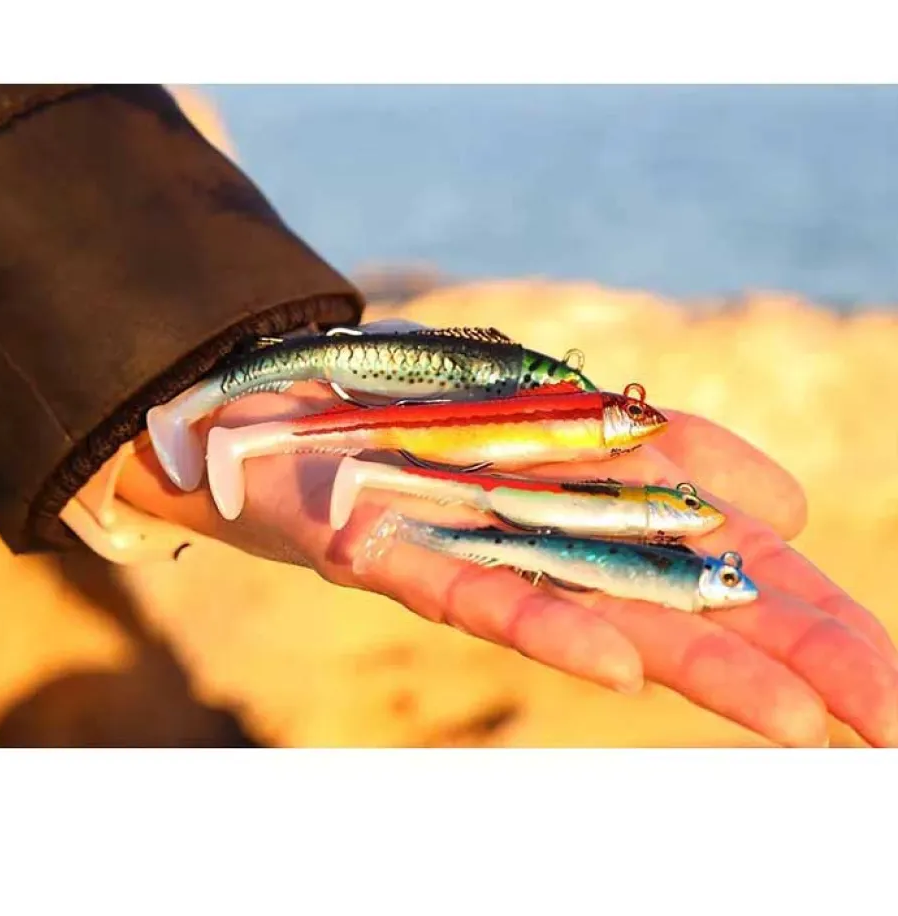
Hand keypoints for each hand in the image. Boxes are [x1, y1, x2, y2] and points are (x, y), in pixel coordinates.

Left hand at [117, 384, 897, 748]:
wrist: (294, 409)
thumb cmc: (439, 418)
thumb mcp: (573, 411)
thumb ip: (675, 448)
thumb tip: (781, 502)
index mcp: (599, 507)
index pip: (729, 561)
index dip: (810, 612)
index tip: (885, 685)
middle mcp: (549, 543)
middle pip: (680, 598)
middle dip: (783, 653)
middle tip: (875, 722)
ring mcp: (478, 551)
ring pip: (597, 609)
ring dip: (693, 662)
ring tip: (792, 718)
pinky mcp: (392, 550)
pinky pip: (473, 594)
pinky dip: (546, 624)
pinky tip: (623, 663)